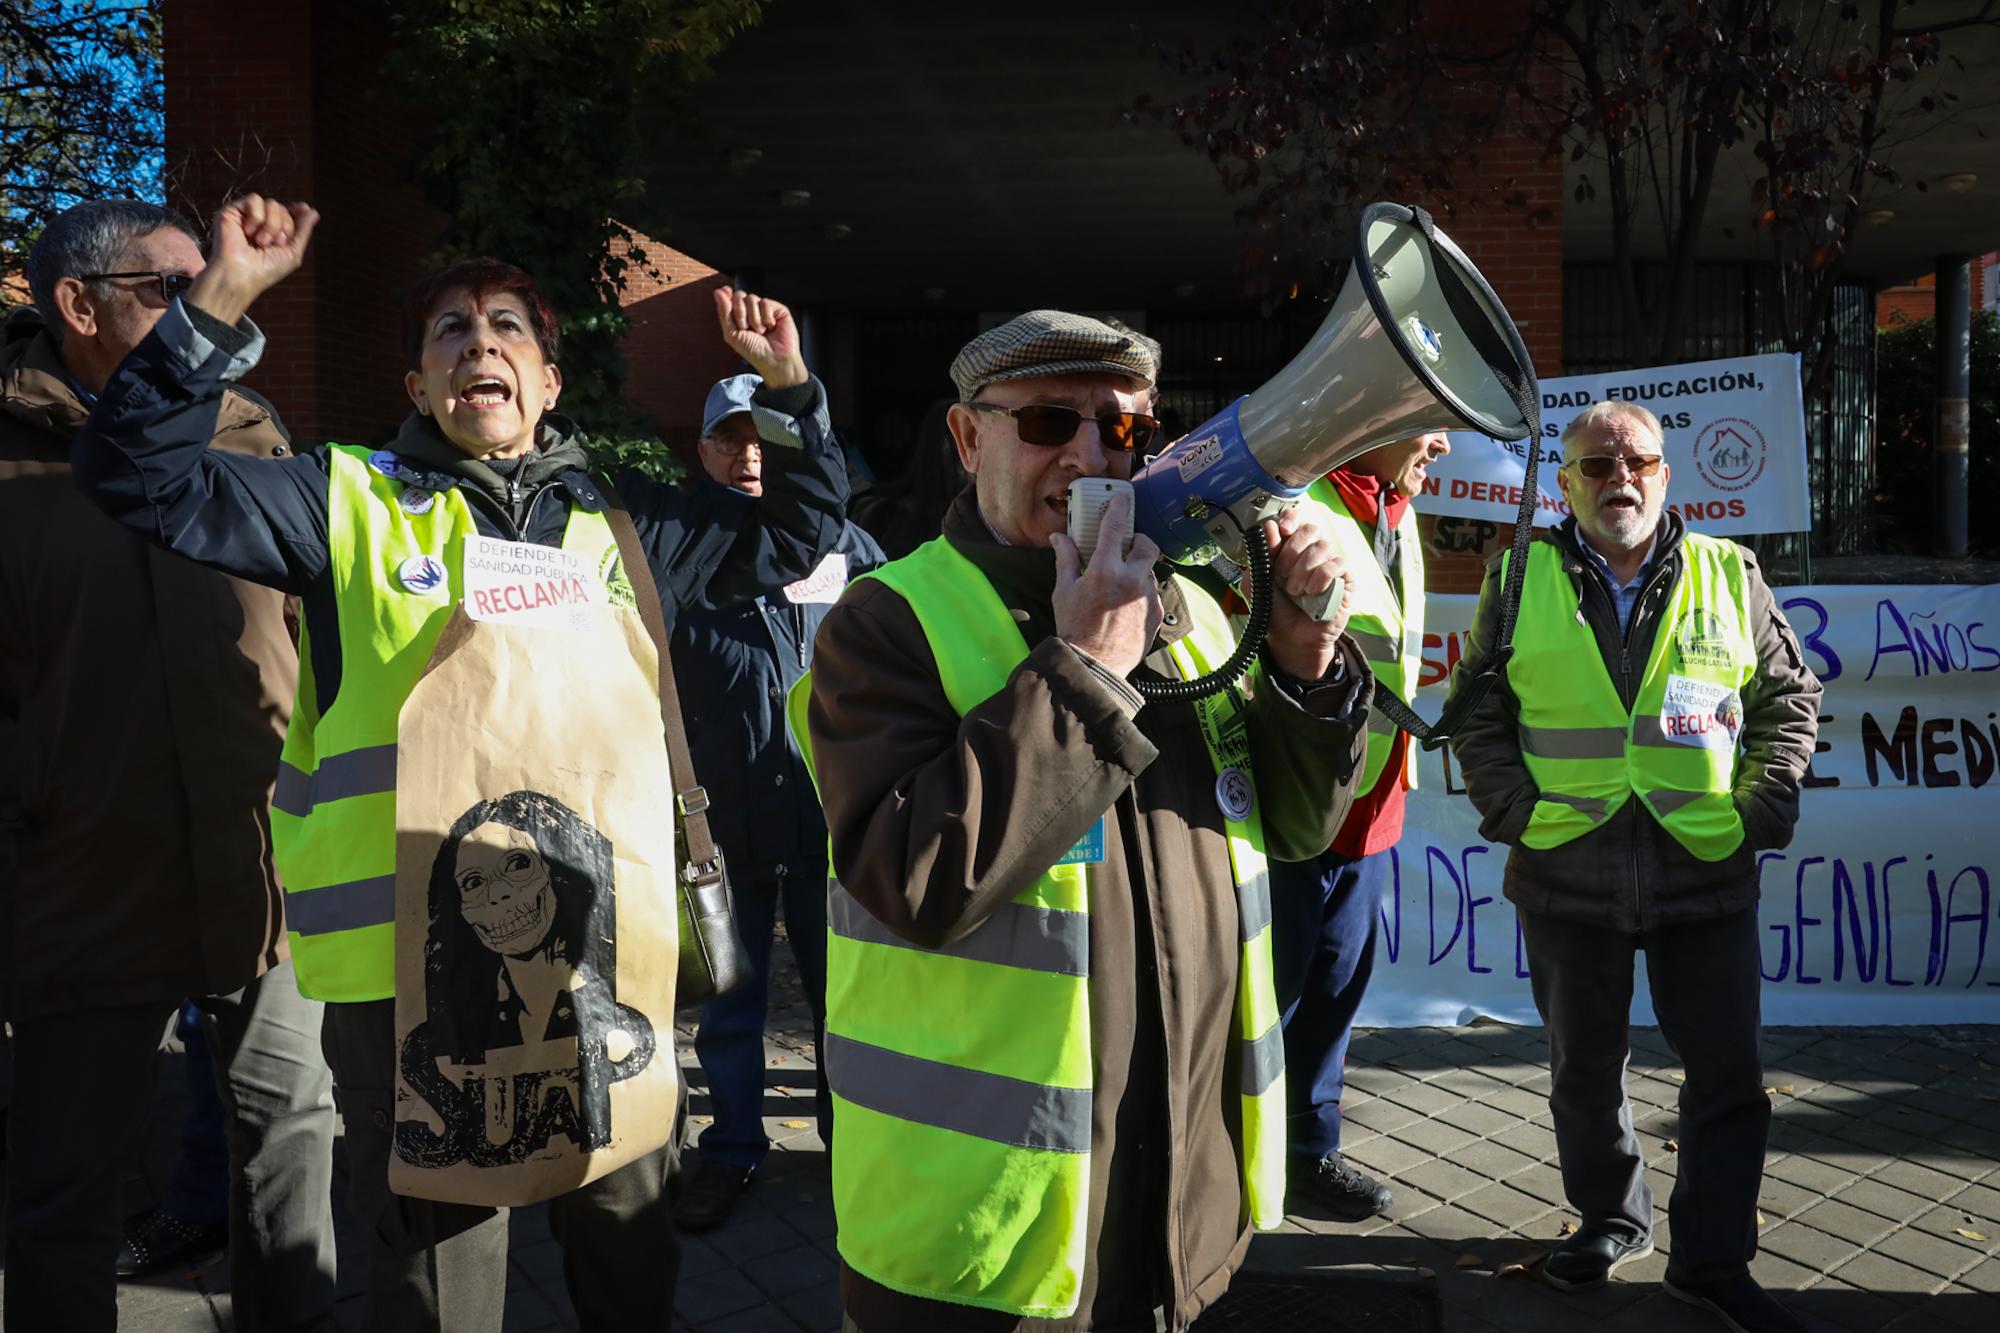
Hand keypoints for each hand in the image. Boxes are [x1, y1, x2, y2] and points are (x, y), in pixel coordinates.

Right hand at [185, 195, 319, 326]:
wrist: (241, 275)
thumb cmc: (265, 270)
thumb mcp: (292, 253)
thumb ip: (303, 231)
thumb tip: (313, 212)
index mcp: (272, 232)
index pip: (288, 213)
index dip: (296, 210)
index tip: (304, 209)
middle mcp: (259, 223)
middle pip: (282, 208)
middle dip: (285, 227)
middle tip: (274, 244)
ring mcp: (245, 216)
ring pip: (271, 203)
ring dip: (272, 224)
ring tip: (260, 242)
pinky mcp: (232, 211)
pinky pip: (254, 199)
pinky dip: (257, 217)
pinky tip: (247, 232)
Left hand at [713, 287, 807, 388]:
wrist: (774, 360)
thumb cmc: (754, 351)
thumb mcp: (732, 334)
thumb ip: (724, 313)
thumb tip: (718, 291)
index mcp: (740, 316)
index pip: (730, 299)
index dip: (727, 296)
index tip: (725, 292)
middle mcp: (752, 311)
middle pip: (739, 296)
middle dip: (739, 311)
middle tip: (745, 327)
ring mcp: (765, 309)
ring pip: (752, 299)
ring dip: (753, 318)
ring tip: (760, 331)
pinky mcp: (778, 309)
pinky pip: (765, 302)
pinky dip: (766, 316)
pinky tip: (770, 326)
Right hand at [1051, 490, 1162, 678]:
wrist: (1094, 665)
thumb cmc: (1074, 629)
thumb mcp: (1063, 591)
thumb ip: (1065, 560)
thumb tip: (1058, 538)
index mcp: (1105, 570)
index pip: (1115, 527)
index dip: (1119, 508)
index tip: (1121, 498)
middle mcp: (1131, 580)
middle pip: (1147, 545)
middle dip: (1139, 541)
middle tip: (1128, 546)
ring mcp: (1146, 597)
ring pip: (1149, 571)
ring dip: (1138, 571)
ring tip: (1121, 585)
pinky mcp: (1156, 614)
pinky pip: (1152, 594)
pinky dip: (1141, 594)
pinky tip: (1126, 606)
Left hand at [1262, 509, 1350, 680]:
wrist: (1290, 638)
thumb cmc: (1276, 610)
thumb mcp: (1259, 582)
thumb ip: (1262, 555)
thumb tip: (1270, 526)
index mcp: (1292, 548)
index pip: (1297, 519)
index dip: (1291, 518)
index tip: (1282, 530)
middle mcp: (1313, 552)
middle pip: (1311, 529)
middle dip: (1291, 551)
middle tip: (1281, 574)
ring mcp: (1331, 564)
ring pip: (1323, 546)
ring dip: (1303, 569)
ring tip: (1295, 591)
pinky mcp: (1346, 580)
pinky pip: (1337, 564)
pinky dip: (1320, 577)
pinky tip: (1312, 592)